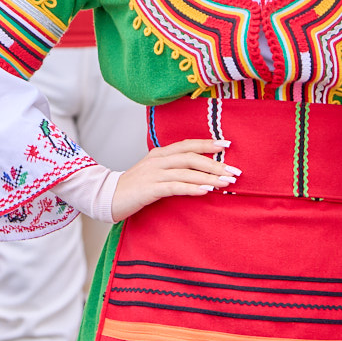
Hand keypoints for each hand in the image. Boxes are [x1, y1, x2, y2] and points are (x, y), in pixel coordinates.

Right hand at [110, 139, 238, 221]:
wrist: (107, 197)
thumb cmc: (134, 187)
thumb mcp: (154, 172)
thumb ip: (172, 169)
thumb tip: (199, 172)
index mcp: (160, 153)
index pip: (188, 144)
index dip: (208, 143)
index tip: (228, 144)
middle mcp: (158, 160)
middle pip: (191, 157)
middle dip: (215, 164)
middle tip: (234, 171)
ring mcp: (153, 173)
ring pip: (186, 171)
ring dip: (209, 177)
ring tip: (226, 182)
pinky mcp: (149, 189)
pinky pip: (174, 186)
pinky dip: (192, 188)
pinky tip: (206, 191)